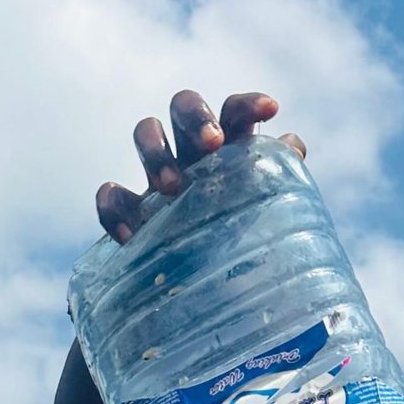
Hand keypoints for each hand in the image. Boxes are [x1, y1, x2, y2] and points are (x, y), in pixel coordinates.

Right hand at [95, 89, 306, 242]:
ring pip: (146, 133)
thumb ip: (281, 183)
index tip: (271, 110)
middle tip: (212, 145)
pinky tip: (131, 237)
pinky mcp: (129, 211)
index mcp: (227, 150)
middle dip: (195, 117)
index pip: (234, 111)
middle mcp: (191, 154)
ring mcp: (156, 179)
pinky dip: (114, 209)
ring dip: (156, 153)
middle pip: (183, 105)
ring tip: (172, 189)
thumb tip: (293, 149)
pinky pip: (111, 196)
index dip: (250, 104)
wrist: (205, 299)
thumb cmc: (244, 249)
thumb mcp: (266, 217)